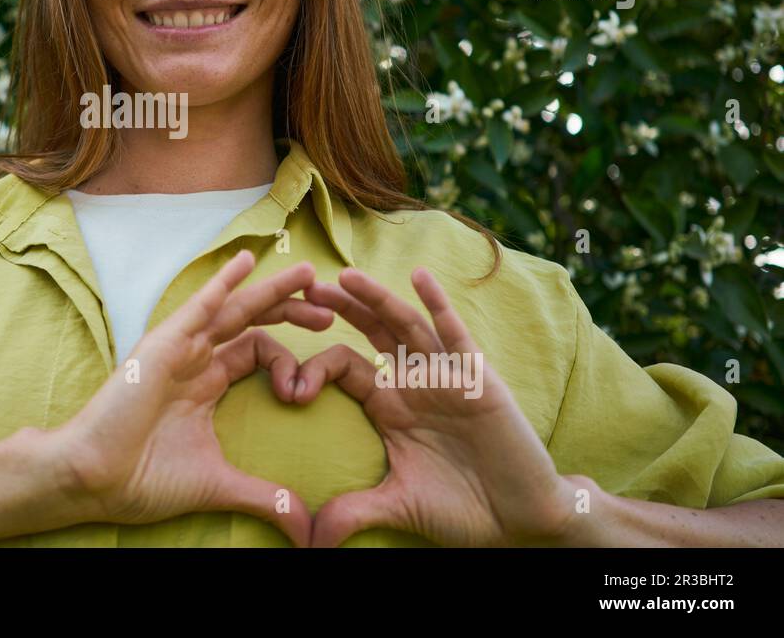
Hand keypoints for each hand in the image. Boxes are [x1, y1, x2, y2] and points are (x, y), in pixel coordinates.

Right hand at [58, 249, 334, 545]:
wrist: (93, 479)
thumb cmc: (142, 479)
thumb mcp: (219, 485)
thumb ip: (264, 497)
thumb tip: (305, 528)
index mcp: (207, 384)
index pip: (257, 352)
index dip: (290, 359)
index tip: (303, 392)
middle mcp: (195, 359)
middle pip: (253, 323)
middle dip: (292, 313)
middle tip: (331, 312)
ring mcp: (179, 349)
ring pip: (234, 308)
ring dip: (272, 289)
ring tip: (310, 275)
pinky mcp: (163, 345)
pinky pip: (197, 307)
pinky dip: (221, 283)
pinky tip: (245, 261)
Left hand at [298, 266, 576, 546]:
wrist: (523, 518)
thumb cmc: (464, 509)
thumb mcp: (399, 506)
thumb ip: (354, 511)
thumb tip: (310, 538)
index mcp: (390, 406)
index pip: (344, 368)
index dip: (316, 368)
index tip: (292, 389)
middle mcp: (414, 383)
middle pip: (369, 333)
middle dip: (339, 309)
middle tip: (302, 287)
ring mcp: (446, 376)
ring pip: (405, 326)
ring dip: (377, 299)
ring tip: (345, 276)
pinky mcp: (477, 379)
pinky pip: (455, 334)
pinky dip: (438, 304)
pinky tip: (419, 276)